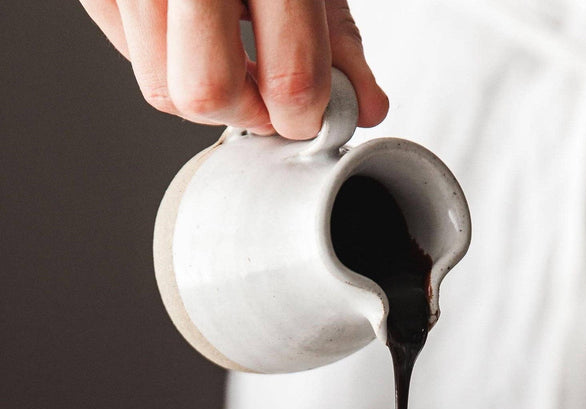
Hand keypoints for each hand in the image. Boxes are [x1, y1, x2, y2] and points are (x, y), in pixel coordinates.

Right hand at [78, 0, 388, 137]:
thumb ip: (338, 37)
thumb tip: (363, 105)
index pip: (290, 76)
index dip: (306, 114)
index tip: (311, 112)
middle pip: (206, 91)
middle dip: (245, 111)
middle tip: (267, 94)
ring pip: (161, 88)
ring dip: (206, 90)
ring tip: (232, 53)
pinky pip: (132, 56)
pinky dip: (167, 58)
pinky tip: (191, 26)